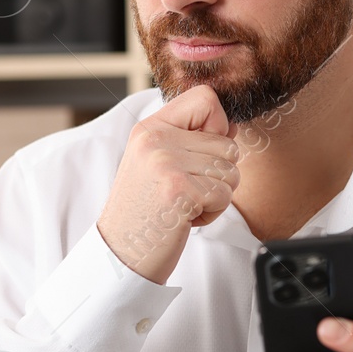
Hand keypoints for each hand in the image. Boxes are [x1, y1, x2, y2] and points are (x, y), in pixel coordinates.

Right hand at [96, 83, 240, 284]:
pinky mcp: (180, 191)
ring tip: (184, 204)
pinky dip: (212, 213)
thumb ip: (192, 140)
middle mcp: (156, 140)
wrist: (120, 253)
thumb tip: (232, 125)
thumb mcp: (158, 164)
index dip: (217, 125)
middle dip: (217, 174)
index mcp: (149, 128)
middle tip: (185, 191)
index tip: (199, 153)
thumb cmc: (144, 211)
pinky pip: (224, 194)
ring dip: (215, 195)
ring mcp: (166, 164)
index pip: (206, 98)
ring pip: (231, 170)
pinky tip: (185, 218)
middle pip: (227, 142)